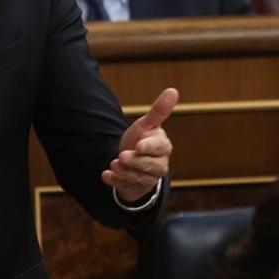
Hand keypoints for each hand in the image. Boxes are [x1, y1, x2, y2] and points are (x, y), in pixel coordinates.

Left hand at [102, 87, 176, 203]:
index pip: (159, 148)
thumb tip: (173, 90)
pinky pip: (126, 187)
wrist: (131, 160)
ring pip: (139, 178)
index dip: (149, 147)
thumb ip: (159, 111)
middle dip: (135, 161)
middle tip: (121, 156)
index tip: (139, 145)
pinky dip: (115, 182)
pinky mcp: (135, 188)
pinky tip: (106, 175)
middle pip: (150, 166)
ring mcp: (148, 179)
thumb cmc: (142, 139)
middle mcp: (159, 165)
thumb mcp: (147, 124)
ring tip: (114, 163)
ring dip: (125, 172)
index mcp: (163, 147)